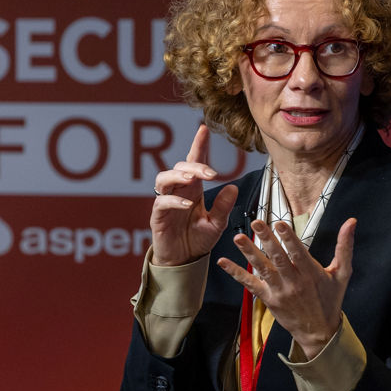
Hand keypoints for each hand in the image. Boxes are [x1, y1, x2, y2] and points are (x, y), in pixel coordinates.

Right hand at [150, 125, 237, 265]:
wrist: (184, 261)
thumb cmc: (198, 240)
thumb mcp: (217, 224)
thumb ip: (224, 206)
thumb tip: (232, 186)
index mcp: (194, 190)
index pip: (194, 162)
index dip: (198, 145)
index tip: (203, 129)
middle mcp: (179, 191)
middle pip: (180, 167)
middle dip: (195, 165)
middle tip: (211, 173)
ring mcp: (165, 201)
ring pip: (164, 178)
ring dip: (178, 175)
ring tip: (192, 179)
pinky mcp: (158, 216)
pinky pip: (161, 202)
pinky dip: (173, 201)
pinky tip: (187, 205)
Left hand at [216, 216, 356, 358]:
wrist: (319, 332)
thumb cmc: (331, 300)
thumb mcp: (342, 273)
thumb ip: (345, 246)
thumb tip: (351, 222)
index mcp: (312, 274)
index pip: (299, 253)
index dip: (289, 238)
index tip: (280, 223)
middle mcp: (294, 283)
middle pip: (278, 258)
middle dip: (267, 240)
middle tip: (257, 223)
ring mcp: (280, 292)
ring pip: (263, 269)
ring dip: (249, 253)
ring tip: (238, 238)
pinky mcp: (269, 299)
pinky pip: (251, 285)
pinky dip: (237, 274)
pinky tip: (224, 262)